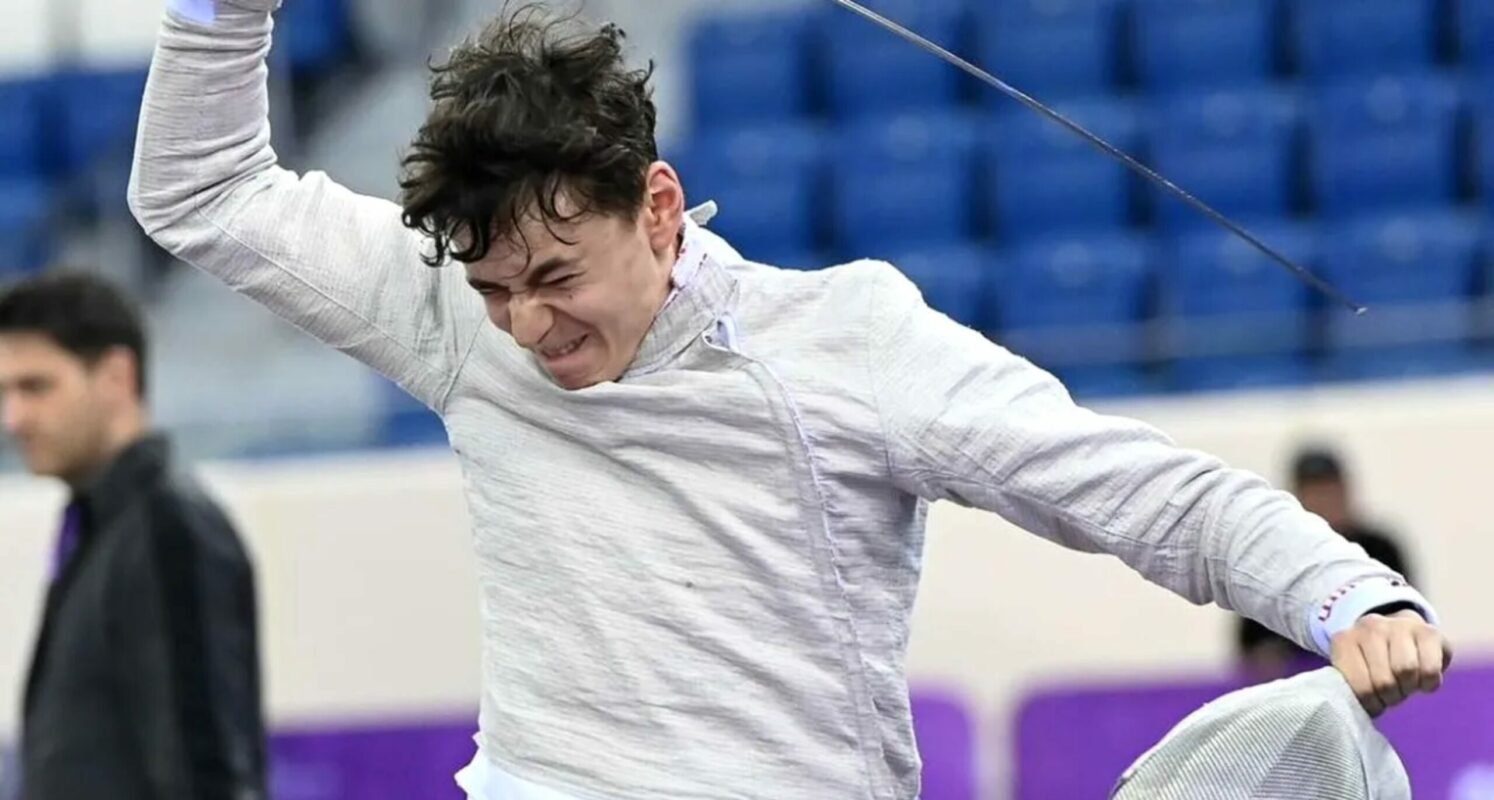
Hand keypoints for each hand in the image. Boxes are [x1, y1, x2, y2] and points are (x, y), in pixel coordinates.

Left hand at [1330, 609, 1451, 716]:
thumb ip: (1349, 688)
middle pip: (1384, 681)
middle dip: (1390, 696)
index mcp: (1345, 641)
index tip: (1375, 703)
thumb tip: (1352, 709)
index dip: (1371, 703)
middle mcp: (1370, 628)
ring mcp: (1398, 625)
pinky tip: (1423, 681)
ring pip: (1407, 670)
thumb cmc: (1374, 664)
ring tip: (1405, 686)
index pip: (1359, 686)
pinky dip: (1429, 683)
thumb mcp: (1354, 673)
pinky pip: (1430, 667)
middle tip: (1391, 694)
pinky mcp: (1428, 631)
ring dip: (1409, 688)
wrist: (1401, 633)